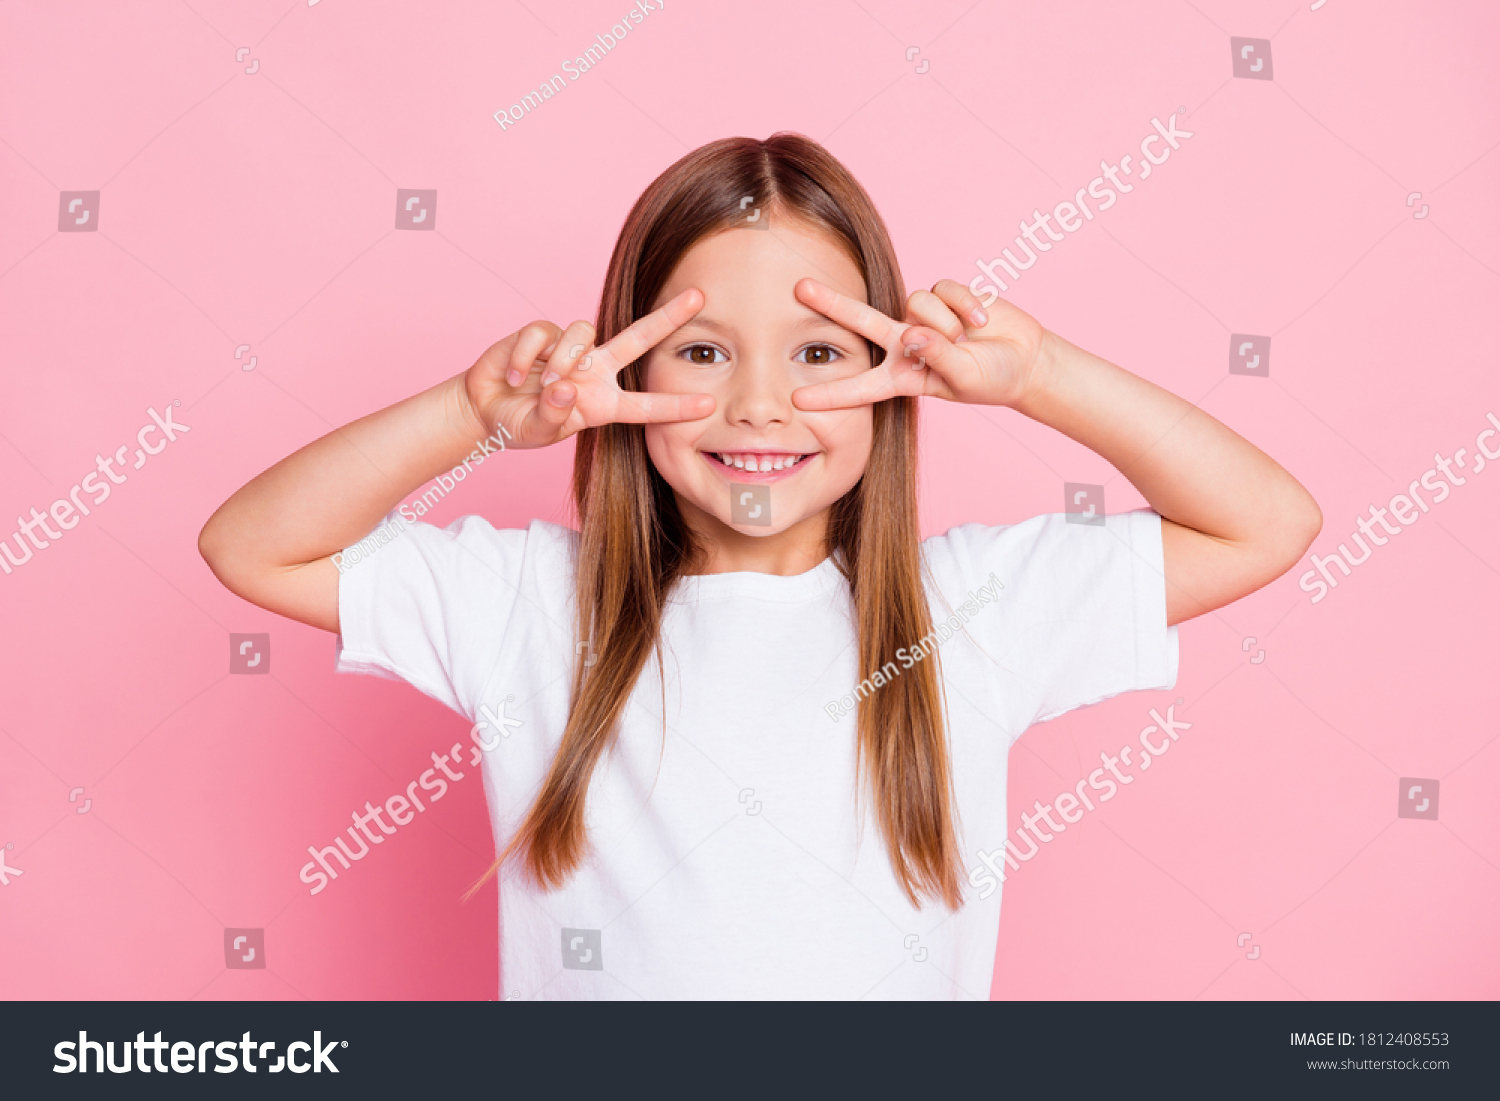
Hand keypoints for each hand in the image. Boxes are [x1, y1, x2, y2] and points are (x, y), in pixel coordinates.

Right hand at [462, 289, 715, 447]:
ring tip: (540, 384)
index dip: (675, 406)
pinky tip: (513, 375)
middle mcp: (594, 372)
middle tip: (699, 297)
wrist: (483, 409)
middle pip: (637, 338)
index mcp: (602, 403)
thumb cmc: (518, 424)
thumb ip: (553, 415)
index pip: (646, 405)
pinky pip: (543, 334)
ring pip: (582, 333)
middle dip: (668, 317)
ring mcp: (569, 351)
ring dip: (561, 360)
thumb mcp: (538, 433)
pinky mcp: (541, 335)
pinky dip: (526, 356)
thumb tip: (565, 385)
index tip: (709, 405)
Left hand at [789, 278, 1051, 411]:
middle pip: (862, 321)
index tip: (797, 400)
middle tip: (799, 289)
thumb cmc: (992, 379)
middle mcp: (906, 344)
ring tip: (969, 337)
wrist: (1024, 359)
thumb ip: (939, 358)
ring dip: (947, 321)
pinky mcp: (945, 295)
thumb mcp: (965, 378)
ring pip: (917, 304)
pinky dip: (966, 304)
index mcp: (903, 376)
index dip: (832, 395)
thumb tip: (914, 333)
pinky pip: (944, 290)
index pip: (862, 386)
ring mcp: (924, 318)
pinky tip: (981, 319)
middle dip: (832, 304)